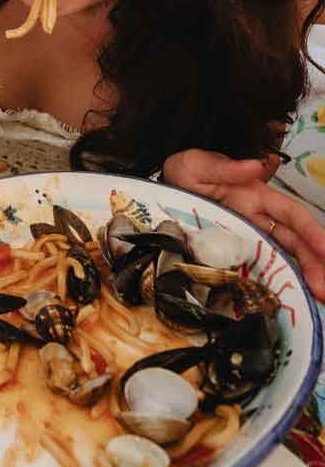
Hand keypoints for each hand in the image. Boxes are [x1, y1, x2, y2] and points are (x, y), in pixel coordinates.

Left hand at [163, 147, 324, 301]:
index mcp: (255, 196)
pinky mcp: (235, 255)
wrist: (158, 192)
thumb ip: (223, 168)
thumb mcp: (196, 166)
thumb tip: (254, 167)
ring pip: (285, 258)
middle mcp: (258, 219)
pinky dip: (280, 283)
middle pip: (295, 243)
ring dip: (305, 277)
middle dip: (315, 264)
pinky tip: (294, 300)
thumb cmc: (182, 174)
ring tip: (321, 297)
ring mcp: (248, 239)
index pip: (291, 215)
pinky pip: (262, 270)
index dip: (312, 232)